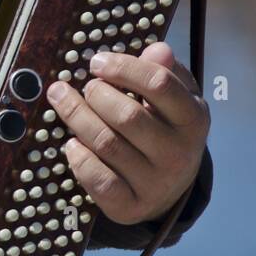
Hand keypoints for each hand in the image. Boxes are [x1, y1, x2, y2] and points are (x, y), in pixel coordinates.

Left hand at [45, 41, 208, 225]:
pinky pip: (98, 180)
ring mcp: (156, 183)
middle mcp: (179, 153)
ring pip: (106, 144)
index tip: (96, 62)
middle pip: (127, 115)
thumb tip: (157, 49)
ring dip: (77, 118)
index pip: (159, 84)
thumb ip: (164, 73)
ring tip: (62, 101)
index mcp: (193, 119)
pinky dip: (79, 159)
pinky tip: (70, 144)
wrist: (168, 191)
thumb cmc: (164, 132)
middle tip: (83, 87)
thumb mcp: (173, 102)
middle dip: (95, 95)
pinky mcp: (131, 206)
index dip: (123, 68)